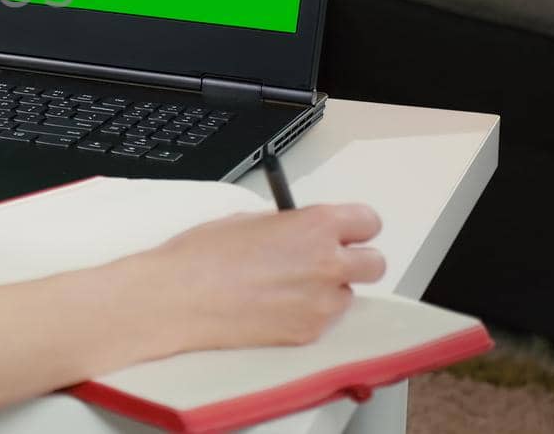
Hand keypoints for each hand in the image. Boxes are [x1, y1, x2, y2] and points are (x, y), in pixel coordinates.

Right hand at [136, 204, 385, 351]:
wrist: (179, 297)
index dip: (354, 227)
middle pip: (375, 263)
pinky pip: (322, 320)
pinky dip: (305, 313)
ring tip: (286, 288)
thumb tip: (301, 232)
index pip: (369, 222)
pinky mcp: (308, 332)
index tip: (343, 232)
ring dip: (327, 290)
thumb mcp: (249, 220)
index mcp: (315, 226)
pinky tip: (272, 307)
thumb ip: (288, 225)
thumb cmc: (202, 255)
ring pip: (347, 295)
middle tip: (325, 261)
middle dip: (354, 261)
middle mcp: (328, 264)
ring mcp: (321, 303)